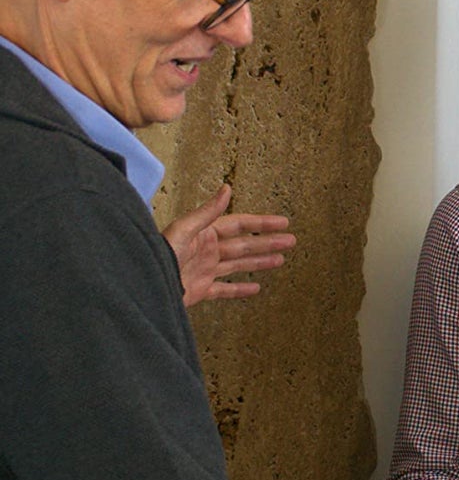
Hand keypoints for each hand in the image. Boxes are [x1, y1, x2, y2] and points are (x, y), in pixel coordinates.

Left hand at [163, 184, 295, 306]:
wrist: (146, 285)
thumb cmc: (160, 256)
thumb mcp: (184, 230)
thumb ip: (207, 212)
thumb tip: (226, 189)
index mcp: (204, 235)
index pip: (240, 225)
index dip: (262, 223)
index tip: (282, 223)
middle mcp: (207, 251)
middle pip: (244, 245)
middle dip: (268, 242)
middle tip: (290, 241)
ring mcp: (205, 271)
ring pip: (238, 265)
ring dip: (259, 262)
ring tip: (279, 260)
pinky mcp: (200, 290)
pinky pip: (225, 290)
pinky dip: (241, 290)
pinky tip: (255, 288)